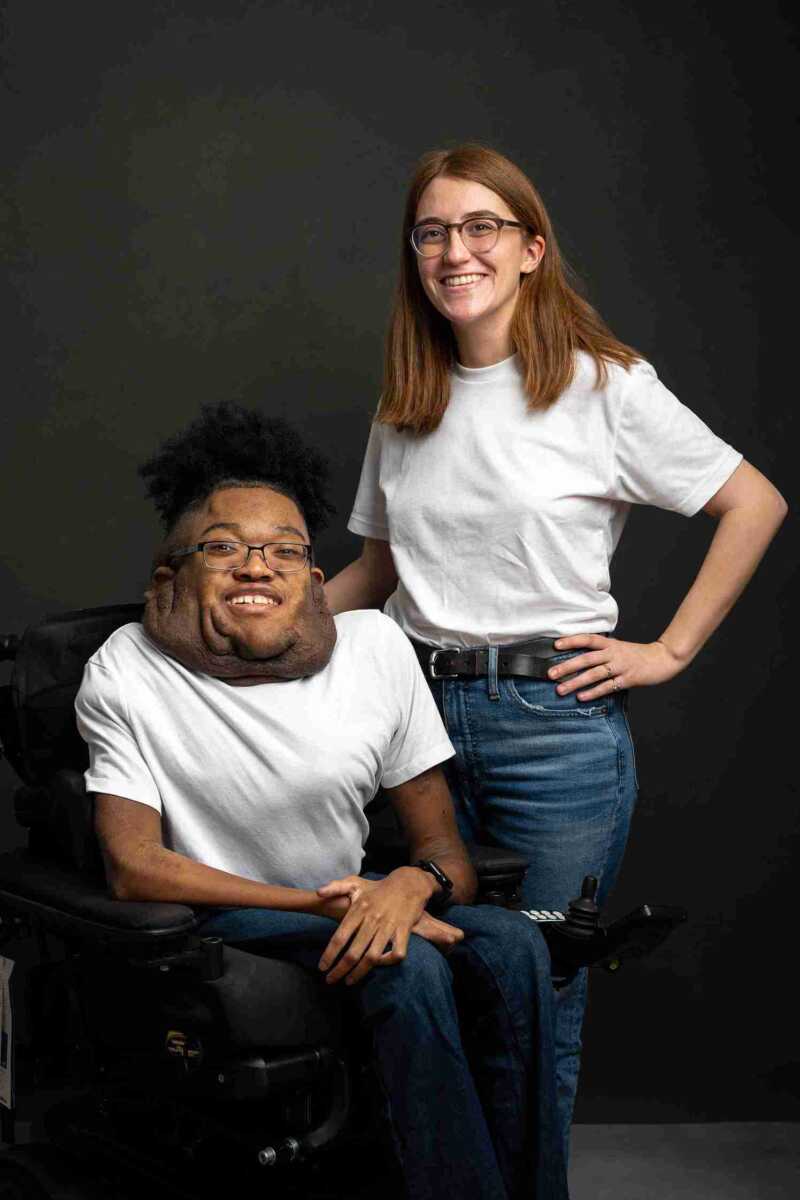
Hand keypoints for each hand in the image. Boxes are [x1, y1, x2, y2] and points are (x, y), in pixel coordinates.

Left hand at [316, 869, 461, 984]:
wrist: (408, 883)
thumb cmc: (378, 887)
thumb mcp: (355, 882)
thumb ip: (335, 887)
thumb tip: (318, 893)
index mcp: (359, 909)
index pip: (340, 937)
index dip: (330, 954)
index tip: (322, 967)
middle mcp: (373, 920)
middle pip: (354, 952)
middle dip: (339, 970)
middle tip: (330, 980)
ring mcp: (389, 927)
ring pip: (372, 957)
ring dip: (359, 973)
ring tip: (348, 981)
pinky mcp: (403, 931)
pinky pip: (397, 953)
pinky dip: (387, 962)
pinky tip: (377, 965)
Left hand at [547, 634, 685, 700]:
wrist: (663, 658)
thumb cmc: (638, 654)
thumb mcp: (619, 647)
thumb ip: (602, 651)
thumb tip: (580, 657)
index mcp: (610, 643)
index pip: (587, 639)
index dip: (571, 640)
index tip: (555, 645)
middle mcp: (613, 653)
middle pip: (586, 659)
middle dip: (566, 667)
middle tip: (550, 674)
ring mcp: (621, 666)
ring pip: (594, 674)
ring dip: (576, 682)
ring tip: (561, 689)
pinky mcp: (628, 679)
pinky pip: (607, 687)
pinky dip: (593, 692)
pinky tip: (581, 697)